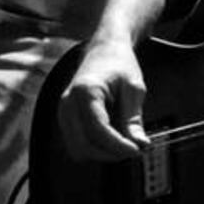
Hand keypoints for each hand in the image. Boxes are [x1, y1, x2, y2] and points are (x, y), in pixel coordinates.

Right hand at [58, 37, 150, 160]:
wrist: (105, 50)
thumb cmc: (120, 64)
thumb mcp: (134, 88)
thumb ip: (134, 118)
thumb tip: (140, 145)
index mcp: (85, 91)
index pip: (98, 130)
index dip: (118, 146)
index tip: (137, 150)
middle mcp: (68, 102)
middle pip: (84, 144)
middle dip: (110, 154)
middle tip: (133, 150)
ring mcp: (63, 111)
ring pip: (78, 149)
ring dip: (102, 154)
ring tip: (124, 144)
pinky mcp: (65, 119)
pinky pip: (76, 144)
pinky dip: (94, 148)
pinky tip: (112, 139)